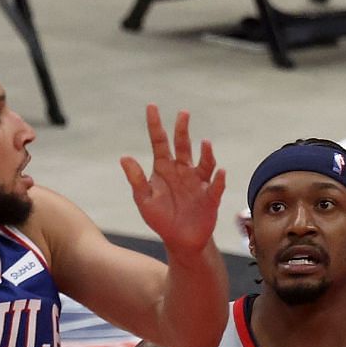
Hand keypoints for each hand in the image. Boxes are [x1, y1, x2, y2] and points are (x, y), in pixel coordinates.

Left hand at [121, 106, 226, 256]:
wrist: (180, 240)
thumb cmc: (160, 218)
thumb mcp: (144, 200)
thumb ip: (136, 179)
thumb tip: (124, 157)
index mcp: (164, 168)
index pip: (159, 142)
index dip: (155, 125)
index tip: (151, 106)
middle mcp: (182, 170)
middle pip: (183, 145)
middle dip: (182, 129)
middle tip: (183, 113)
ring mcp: (198, 182)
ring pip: (204, 162)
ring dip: (206, 153)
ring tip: (205, 143)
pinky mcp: (210, 197)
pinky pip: (216, 186)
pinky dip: (219, 179)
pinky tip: (221, 173)